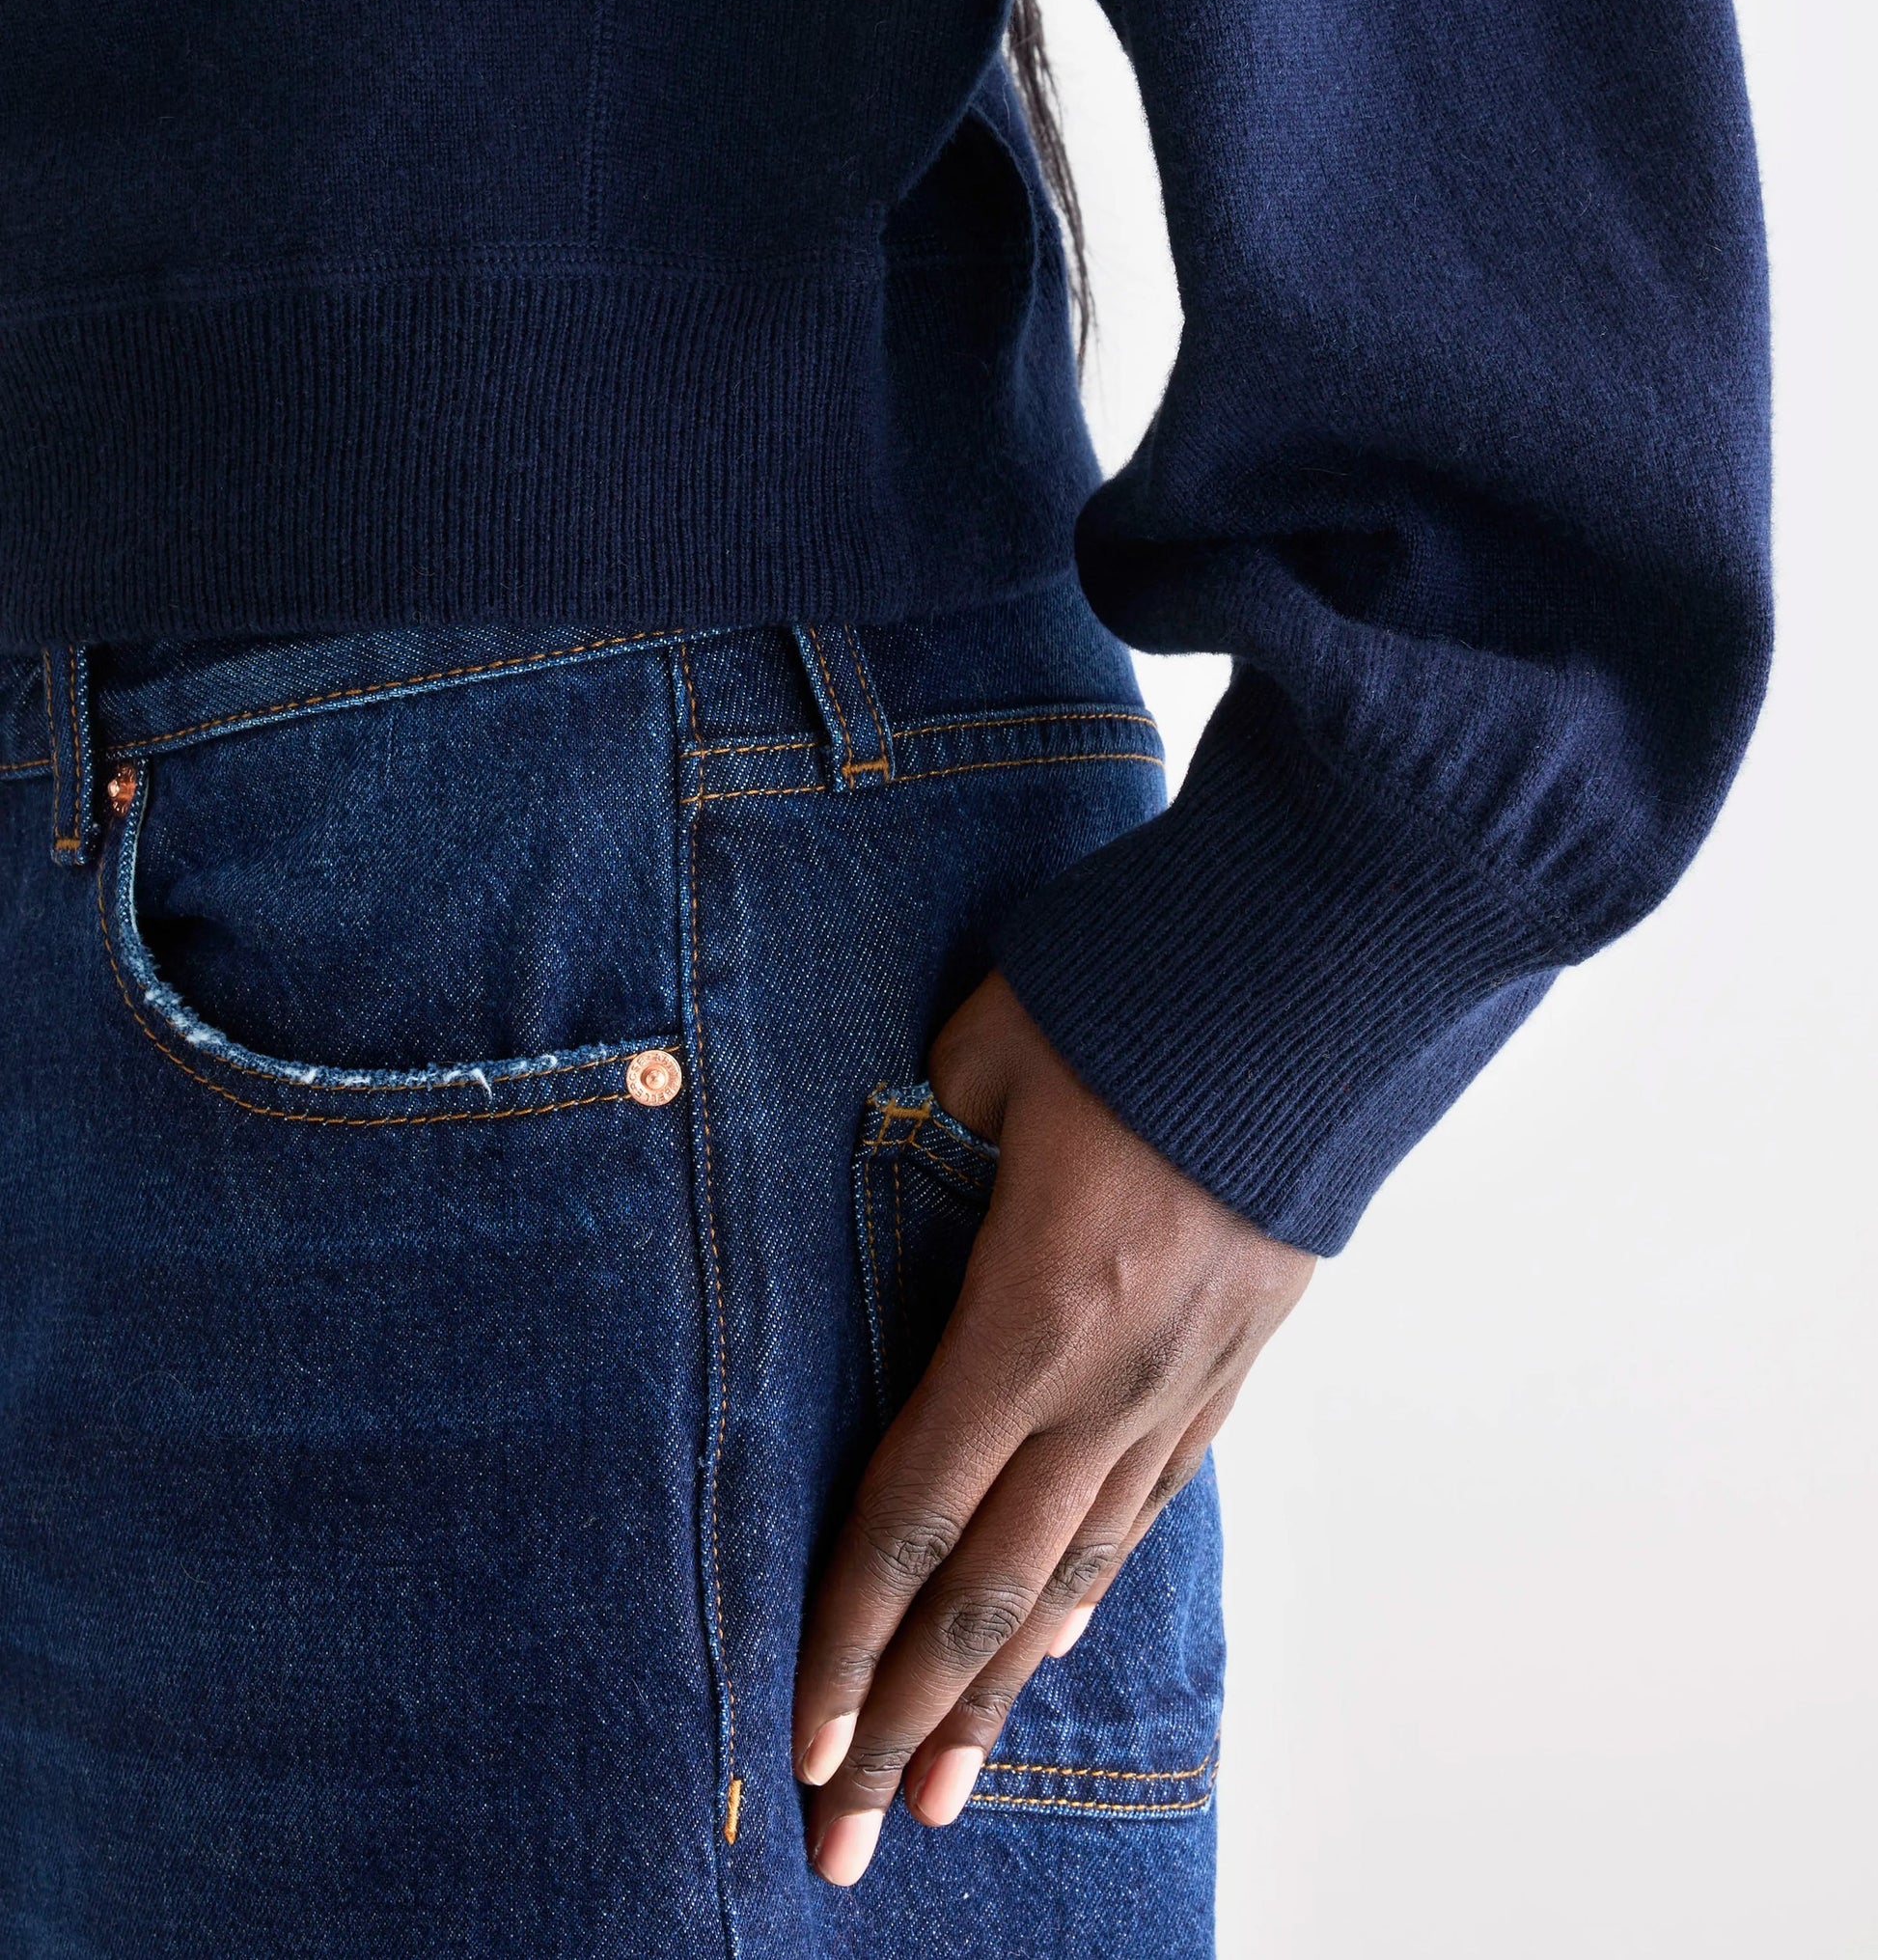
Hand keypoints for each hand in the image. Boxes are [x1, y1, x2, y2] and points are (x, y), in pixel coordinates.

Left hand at [793, 970, 1315, 1884]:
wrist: (1332, 978)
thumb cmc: (1144, 996)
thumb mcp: (987, 1049)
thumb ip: (916, 1136)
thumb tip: (879, 1176)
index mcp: (1033, 1310)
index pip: (913, 1506)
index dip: (847, 1630)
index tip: (800, 1735)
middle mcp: (1109, 1379)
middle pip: (987, 1585)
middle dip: (906, 1719)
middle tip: (846, 1831)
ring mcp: (1183, 1381)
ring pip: (1073, 1570)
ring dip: (997, 1691)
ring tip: (942, 1788)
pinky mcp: (1236, 1359)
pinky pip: (1146, 1507)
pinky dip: (1086, 1591)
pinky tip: (1046, 1645)